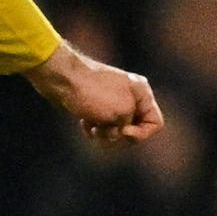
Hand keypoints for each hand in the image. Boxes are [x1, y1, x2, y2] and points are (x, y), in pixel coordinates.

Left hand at [27, 43, 162, 147]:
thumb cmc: (93, 93)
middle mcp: (131, 96)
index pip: (155, 124)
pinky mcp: (96, 106)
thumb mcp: (121, 113)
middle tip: (104, 131)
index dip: (141, 134)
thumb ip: (133, 126)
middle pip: (135, 130)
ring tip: (92, 129)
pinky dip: (94, 130)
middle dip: (119, 136)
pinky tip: (84, 123)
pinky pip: (102, 127)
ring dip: (105, 136)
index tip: (123, 131)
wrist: (61, 78)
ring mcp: (113, 101)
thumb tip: (122, 131)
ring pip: (117, 131)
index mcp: (142, 93)